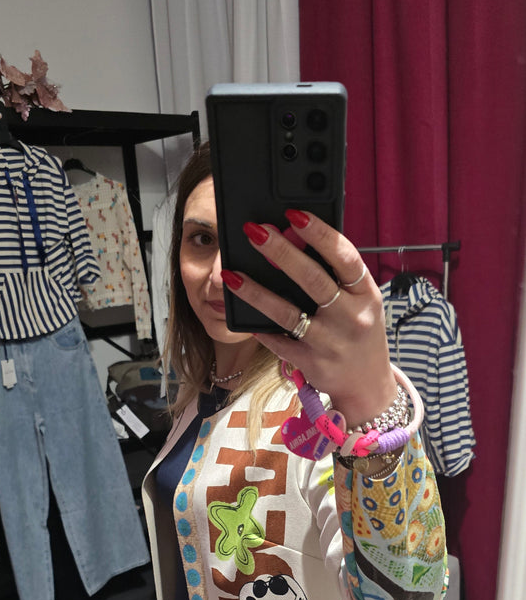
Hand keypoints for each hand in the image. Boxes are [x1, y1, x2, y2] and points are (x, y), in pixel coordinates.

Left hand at [222, 211, 396, 428]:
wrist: (368, 385)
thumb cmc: (360, 332)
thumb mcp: (360, 302)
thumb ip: (335, 276)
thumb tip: (295, 240)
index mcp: (366, 295)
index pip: (345, 257)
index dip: (320, 234)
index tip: (295, 214)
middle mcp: (351, 318)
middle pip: (313, 280)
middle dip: (281, 252)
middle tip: (254, 231)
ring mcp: (330, 343)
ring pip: (287, 313)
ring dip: (256, 291)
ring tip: (231, 274)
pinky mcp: (311, 363)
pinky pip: (278, 341)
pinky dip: (259, 326)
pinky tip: (240, 311)